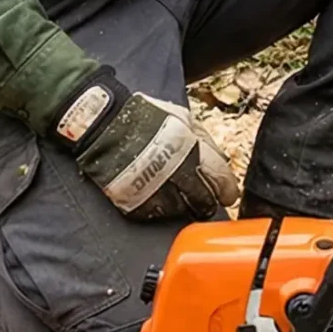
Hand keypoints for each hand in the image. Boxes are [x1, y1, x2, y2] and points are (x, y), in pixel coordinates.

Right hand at [50, 68, 240, 220]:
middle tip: (208, 201)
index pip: (220, 180)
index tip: (228, 195)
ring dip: (186, 207)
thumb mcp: (182, 117)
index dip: (227, 190)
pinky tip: (162, 200)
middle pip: (204, 200)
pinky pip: (156, 214)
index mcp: (191, 150)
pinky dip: (162, 210)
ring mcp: (155, 189)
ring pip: (182, 210)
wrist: (104, 124)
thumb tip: (222, 160)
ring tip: (183, 199)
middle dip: (208, 201)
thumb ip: (203, 139)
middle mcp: (176, 172)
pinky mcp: (136, 201)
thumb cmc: (145, 117)